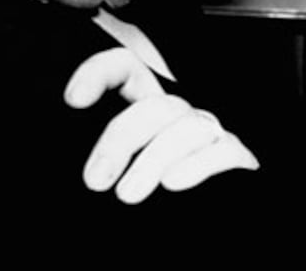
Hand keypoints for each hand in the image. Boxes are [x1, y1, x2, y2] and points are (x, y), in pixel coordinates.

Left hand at [64, 47, 258, 203]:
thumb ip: (98, 158)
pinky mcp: (234, 158)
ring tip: (127, 195)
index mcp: (142, 108)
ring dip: (154, 159)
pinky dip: (197, 164)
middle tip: (96, 180)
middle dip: (122, 137)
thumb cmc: (144, 211)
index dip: (101, 72)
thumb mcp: (109, 174)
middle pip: (155, 104)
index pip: (127, 68)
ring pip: (186, 125)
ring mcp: (209, 134)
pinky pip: (222, 149)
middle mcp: (176, 116)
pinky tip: (173, 183)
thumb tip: (71, 155)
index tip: (74, 100)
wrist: (190, 237)